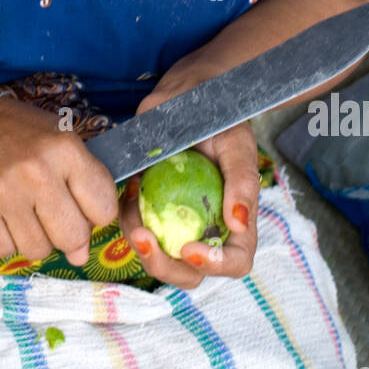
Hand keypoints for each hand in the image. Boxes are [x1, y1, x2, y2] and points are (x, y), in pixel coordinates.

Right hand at [0, 94, 118, 266]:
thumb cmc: (17, 132)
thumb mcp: (59, 141)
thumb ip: (81, 190)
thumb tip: (80, 256)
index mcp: (65, 149)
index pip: (104, 209)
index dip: (95, 215)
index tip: (80, 208)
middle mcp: (37, 171)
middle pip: (72, 237)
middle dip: (66, 234)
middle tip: (50, 216)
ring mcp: (4, 192)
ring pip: (37, 250)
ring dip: (33, 239)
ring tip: (22, 212)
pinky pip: (3, 250)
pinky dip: (4, 240)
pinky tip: (0, 217)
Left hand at [119, 65, 258, 287]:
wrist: (189, 97)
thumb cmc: (220, 120)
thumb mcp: (236, 144)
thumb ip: (242, 181)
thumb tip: (239, 221)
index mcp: (236, 218)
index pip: (236, 260)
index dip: (215, 265)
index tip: (189, 249)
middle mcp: (207, 227)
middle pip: (191, 272)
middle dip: (165, 266)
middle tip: (143, 239)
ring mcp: (177, 222)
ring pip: (159, 257)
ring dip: (140, 247)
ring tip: (130, 213)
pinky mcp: (150, 209)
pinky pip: (136, 227)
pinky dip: (127, 219)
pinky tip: (127, 193)